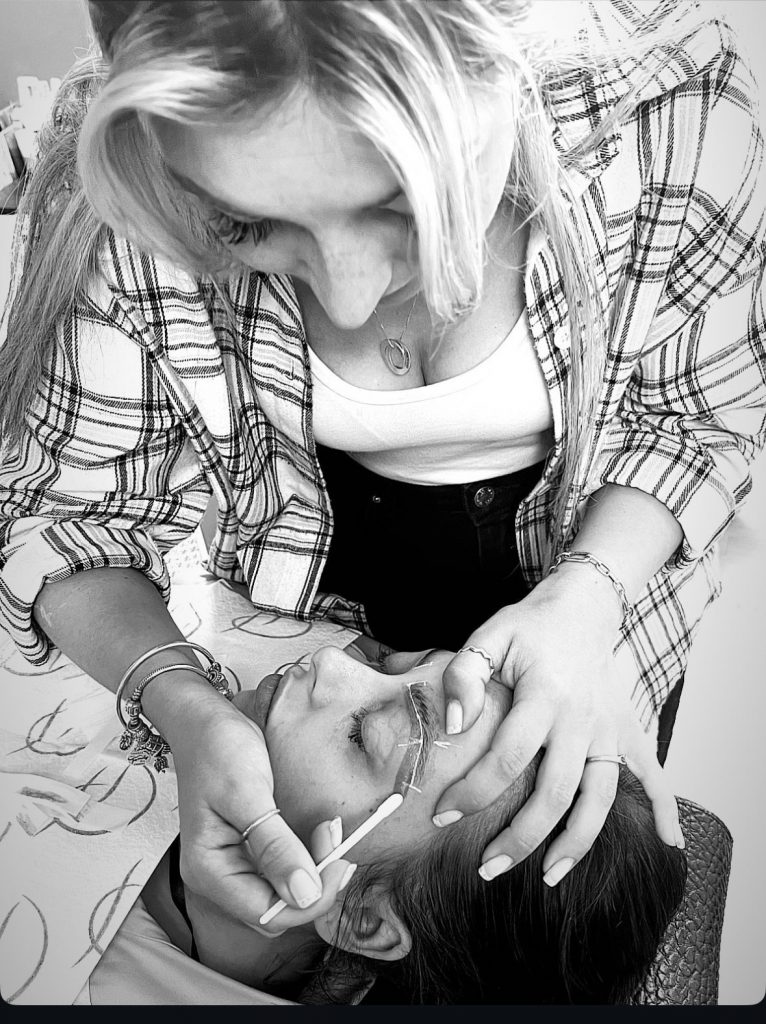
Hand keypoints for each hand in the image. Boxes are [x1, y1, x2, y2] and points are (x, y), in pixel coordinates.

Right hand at [167, 687, 353, 934]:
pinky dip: (308, 859)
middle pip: (277, 910)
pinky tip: (323, 836)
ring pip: (284, 894)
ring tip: (334, 835)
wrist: (206, 719)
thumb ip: (274, 846)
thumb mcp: (247, 792)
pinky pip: (283, 871)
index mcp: (208, 870)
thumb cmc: (217, 748)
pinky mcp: (249, 850)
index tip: (339, 856)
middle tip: (339, 840)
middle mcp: (218, 877)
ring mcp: (234, 864)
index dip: (309, 896)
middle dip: (316, 885)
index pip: (267, 913)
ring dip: (316, 872)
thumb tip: (304, 893)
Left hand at [434, 573, 681, 883]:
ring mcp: (610, 729)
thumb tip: (453, 725)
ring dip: (577, 843)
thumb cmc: (528, 627)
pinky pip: (654, 774)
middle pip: (555, 792)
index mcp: (545, 694)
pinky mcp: (629, 732)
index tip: (442, 815)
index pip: (508, 756)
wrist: (581, 607)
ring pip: (600, 798)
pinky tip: (669, 844)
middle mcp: (582, 718)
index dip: (474, 791)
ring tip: (549, 878)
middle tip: (486, 869)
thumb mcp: (488, 637)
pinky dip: (665, 810)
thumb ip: (464, 676)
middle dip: (520, 838)